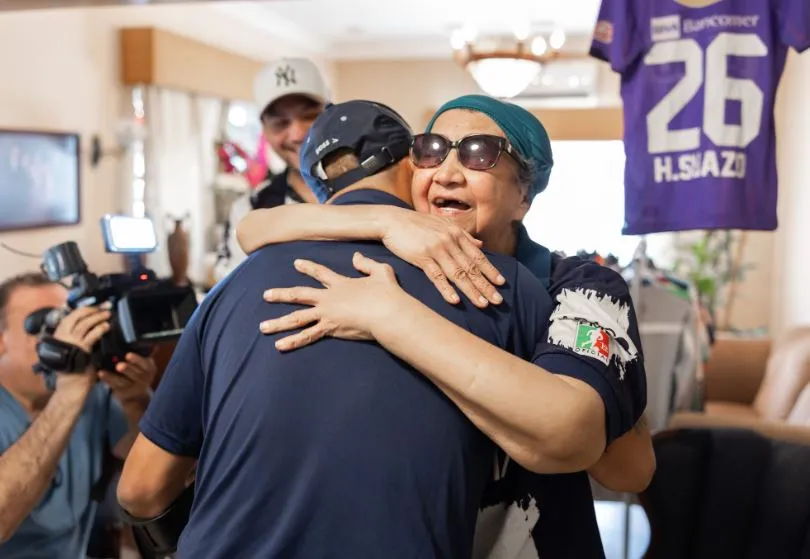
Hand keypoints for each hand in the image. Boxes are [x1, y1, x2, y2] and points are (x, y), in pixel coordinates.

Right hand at [51, 306, 110, 390]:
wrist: (71, 384)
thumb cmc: (73, 365)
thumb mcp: (71, 346)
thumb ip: (76, 335)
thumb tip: (90, 320)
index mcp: (59, 333)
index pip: (72, 315)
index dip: (85, 309)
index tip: (97, 305)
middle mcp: (62, 335)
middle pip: (77, 316)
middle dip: (93, 309)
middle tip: (105, 307)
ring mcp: (70, 342)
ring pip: (84, 323)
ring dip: (98, 317)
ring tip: (107, 315)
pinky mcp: (80, 349)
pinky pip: (91, 335)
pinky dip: (99, 329)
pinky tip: (106, 327)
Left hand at [99, 352, 156, 403]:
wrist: (137, 392)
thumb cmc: (137, 371)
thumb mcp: (143, 363)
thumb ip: (142, 353)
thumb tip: (140, 339)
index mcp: (149, 367)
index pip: (145, 363)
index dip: (137, 359)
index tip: (128, 355)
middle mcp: (144, 378)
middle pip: (137, 374)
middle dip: (127, 369)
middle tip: (119, 365)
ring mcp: (134, 388)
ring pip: (124, 381)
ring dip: (113, 376)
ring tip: (104, 371)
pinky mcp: (124, 394)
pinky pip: (115, 386)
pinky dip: (107, 379)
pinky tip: (101, 373)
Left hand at [260, 252, 406, 350]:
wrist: (388, 313)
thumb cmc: (389, 294)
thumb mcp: (381, 272)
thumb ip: (367, 263)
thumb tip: (355, 256)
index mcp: (341, 283)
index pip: (320, 273)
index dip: (308, 267)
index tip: (295, 263)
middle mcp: (329, 298)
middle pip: (299, 294)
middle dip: (281, 295)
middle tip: (266, 295)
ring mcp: (327, 314)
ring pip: (297, 317)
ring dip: (278, 323)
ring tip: (263, 326)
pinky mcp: (330, 328)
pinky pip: (308, 336)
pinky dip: (293, 341)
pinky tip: (279, 346)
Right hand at [379, 208, 504, 307]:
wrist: (392, 220)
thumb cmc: (417, 224)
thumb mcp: (443, 225)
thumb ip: (463, 235)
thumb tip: (480, 245)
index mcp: (456, 234)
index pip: (477, 256)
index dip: (490, 270)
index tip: (501, 283)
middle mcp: (450, 241)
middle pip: (471, 267)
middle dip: (486, 285)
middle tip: (498, 300)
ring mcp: (436, 249)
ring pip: (458, 274)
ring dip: (471, 290)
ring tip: (482, 304)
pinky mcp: (421, 257)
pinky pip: (436, 276)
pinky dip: (446, 289)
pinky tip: (455, 301)